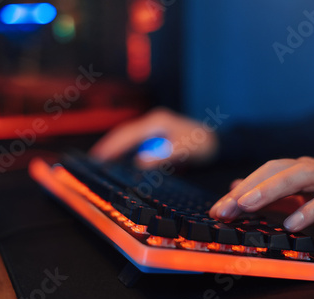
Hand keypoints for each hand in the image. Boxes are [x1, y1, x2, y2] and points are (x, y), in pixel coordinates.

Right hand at [89, 107, 217, 168]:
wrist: (219, 143)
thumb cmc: (204, 144)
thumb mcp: (185, 150)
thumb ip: (164, 155)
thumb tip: (140, 161)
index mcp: (157, 122)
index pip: (128, 134)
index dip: (112, 145)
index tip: (99, 156)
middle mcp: (154, 122)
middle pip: (125, 134)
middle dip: (110, 146)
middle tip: (94, 160)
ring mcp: (156, 128)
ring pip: (130, 138)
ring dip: (117, 148)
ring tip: (102, 160)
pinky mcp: (159, 136)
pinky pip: (137, 142)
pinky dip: (127, 150)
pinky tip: (121, 159)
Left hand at [209, 157, 313, 244]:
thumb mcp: (302, 202)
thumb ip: (274, 197)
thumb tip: (238, 192)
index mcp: (302, 170)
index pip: (266, 173)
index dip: (241, 189)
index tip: (218, 209)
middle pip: (278, 169)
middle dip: (249, 187)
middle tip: (225, 208)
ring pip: (302, 175)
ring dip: (271, 189)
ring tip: (247, 205)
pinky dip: (311, 209)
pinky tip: (292, 223)